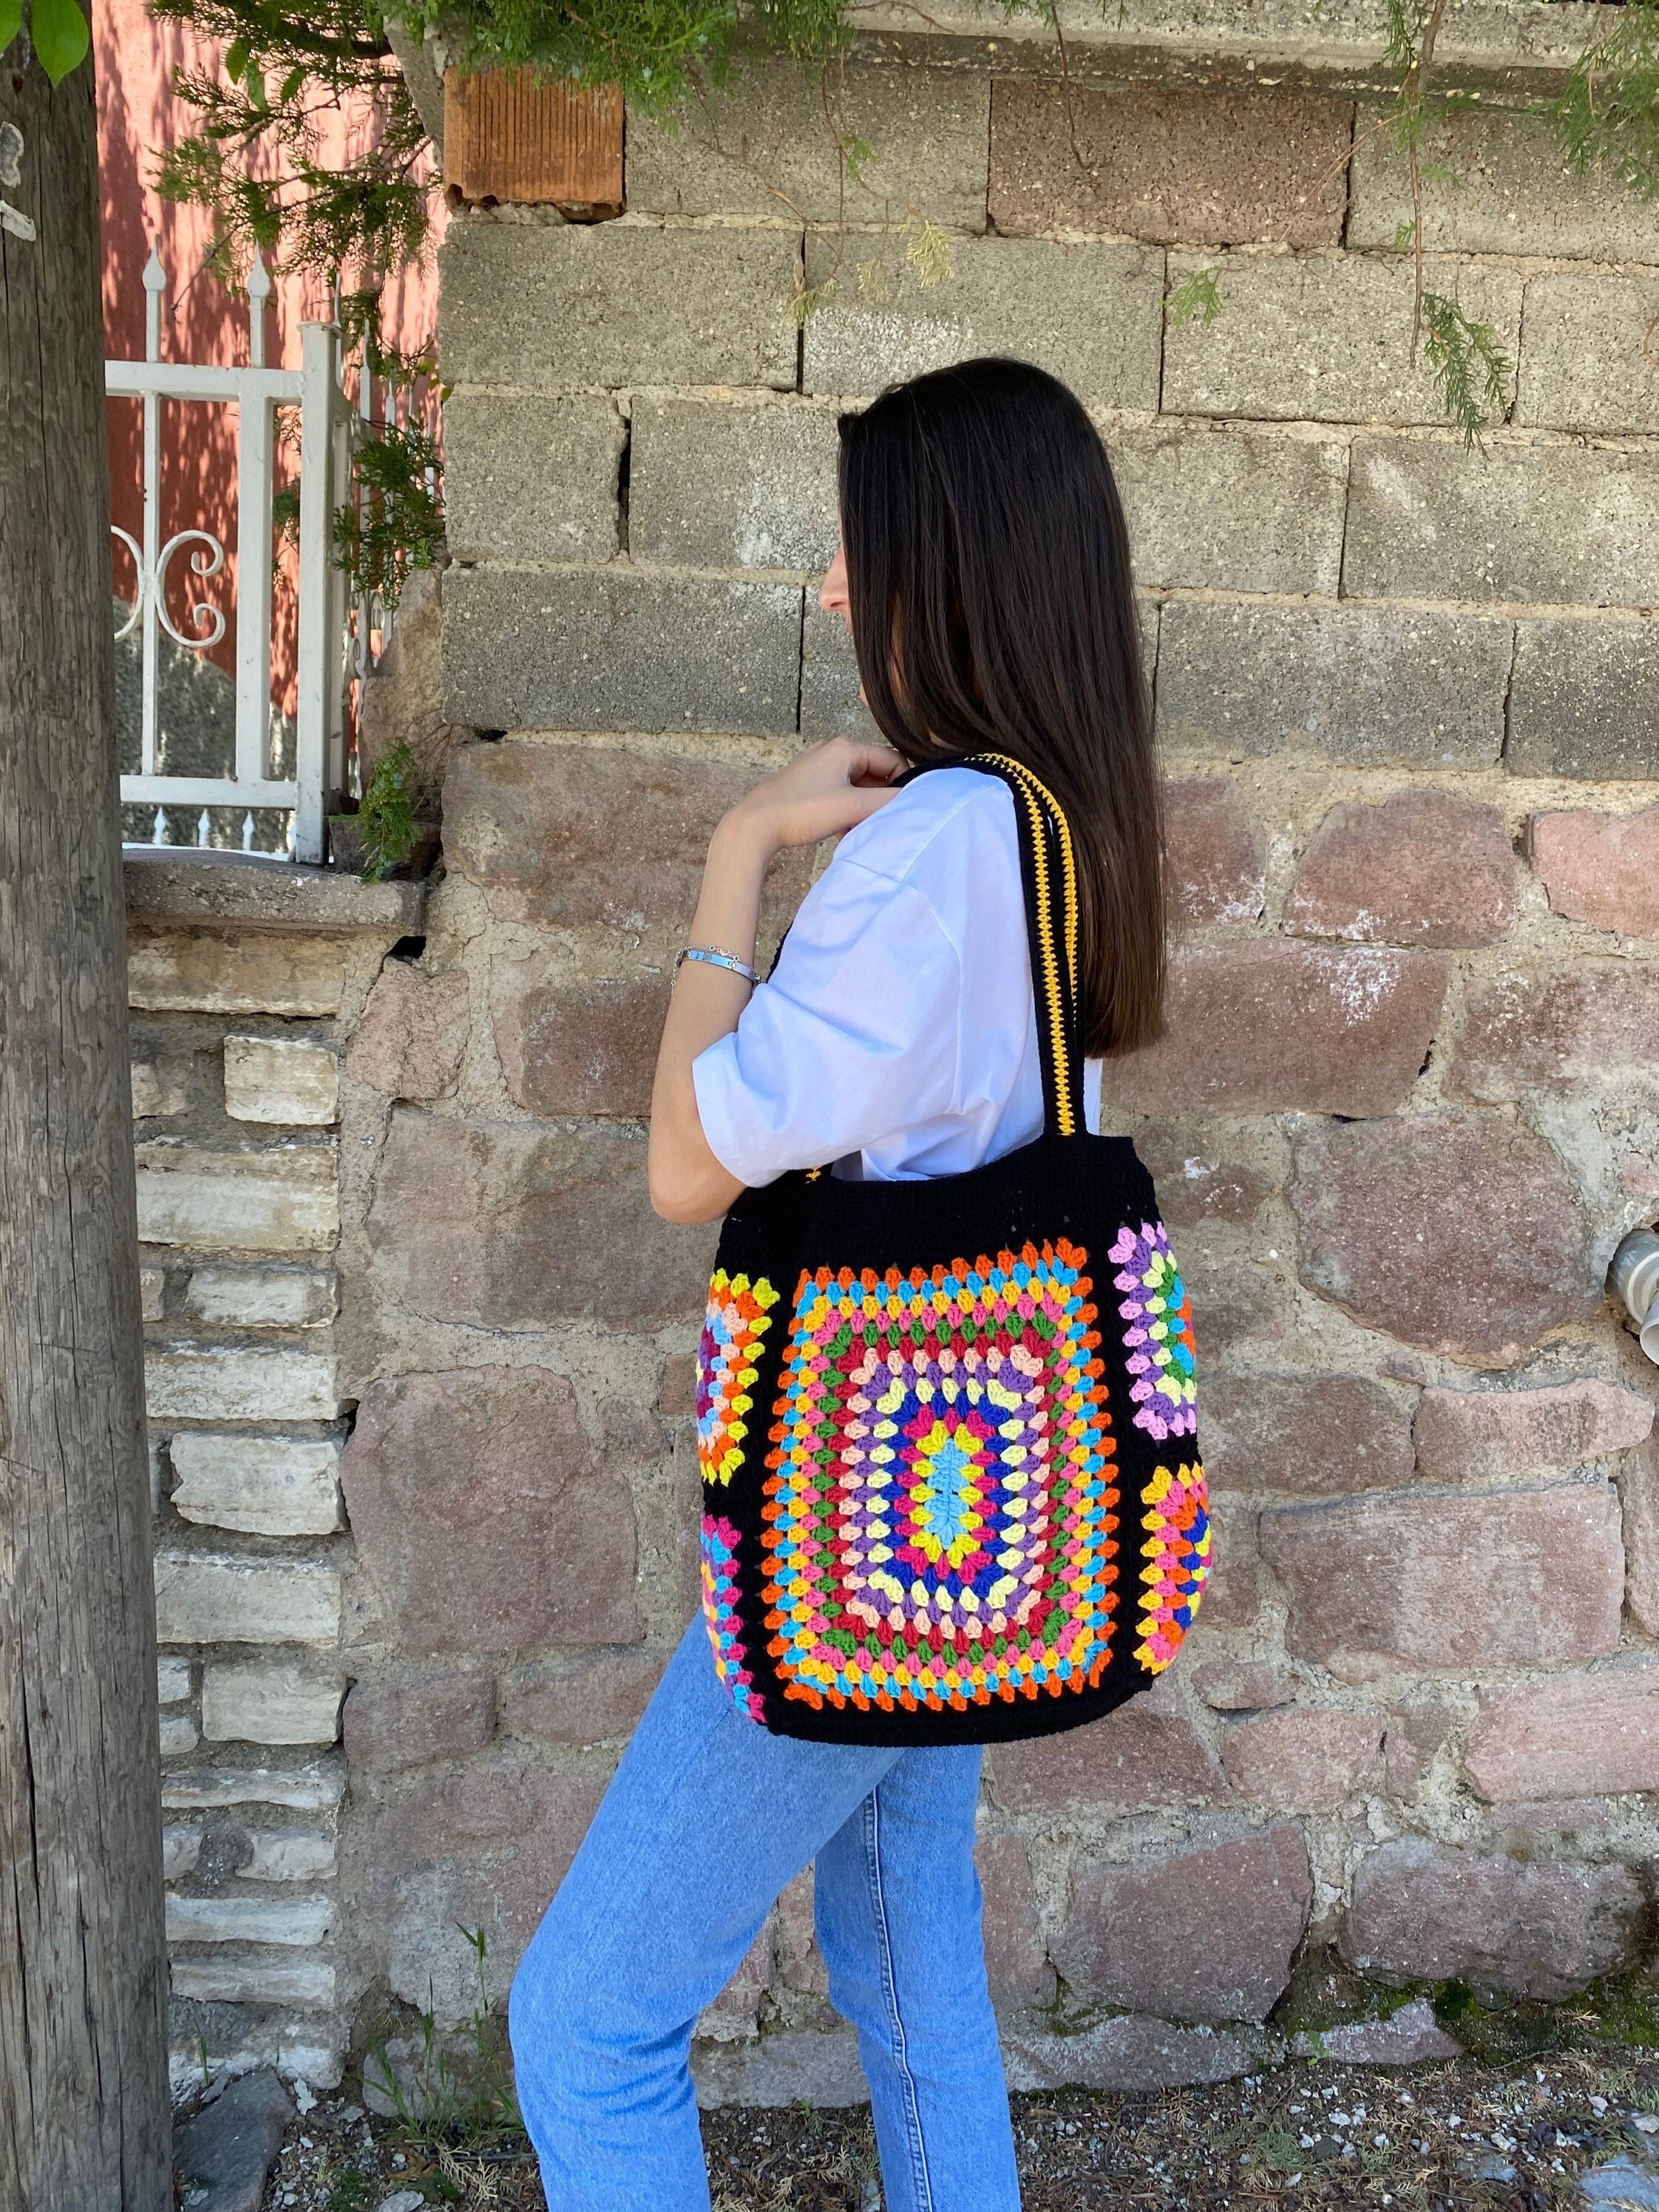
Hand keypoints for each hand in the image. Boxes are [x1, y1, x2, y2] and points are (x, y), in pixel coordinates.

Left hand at [719, 738, 903, 857]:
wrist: (754, 825)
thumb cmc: (800, 811)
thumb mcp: (851, 807)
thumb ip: (887, 801)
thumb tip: (916, 799)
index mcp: (845, 747)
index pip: (892, 760)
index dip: (902, 785)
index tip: (901, 810)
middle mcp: (832, 750)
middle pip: (874, 773)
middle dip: (879, 799)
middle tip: (877, 823)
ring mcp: (818, 766)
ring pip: (857, 786)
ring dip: (862, 808)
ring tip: (856, 830)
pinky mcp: (808, 783)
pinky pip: (840, 793)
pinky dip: (846, 810)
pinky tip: (841, 831)